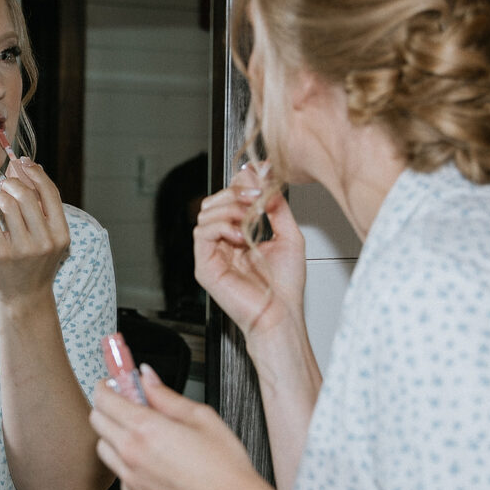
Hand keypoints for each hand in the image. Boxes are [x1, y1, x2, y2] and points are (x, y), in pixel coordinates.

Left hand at [0, 159, 69, 303]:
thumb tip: (31, 169)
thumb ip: (43, 208)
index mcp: (61, 235)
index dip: (36, 173)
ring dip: (0, 196)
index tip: (24, 162)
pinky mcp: (0, 254)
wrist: (24, 298)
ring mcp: (22, 249)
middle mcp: (44, 242)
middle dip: (13, 183)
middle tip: (6, 183)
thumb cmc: (36, 263)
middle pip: (27, 196)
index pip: (50, 193)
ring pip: (7, 204)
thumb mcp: (48, 238)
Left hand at [90, 366, 262, 489]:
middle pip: (97, 422)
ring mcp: (129, 481)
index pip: (104, 399)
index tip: (113, 385)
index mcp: (145, 429)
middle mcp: (131, 454)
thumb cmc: (224, 468)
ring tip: (142, 438)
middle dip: (108, 409)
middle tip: (128, 407)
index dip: (106, 387)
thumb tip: (148, 377)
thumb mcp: (201, 417)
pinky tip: (151, 465)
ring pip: (103, 449)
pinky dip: (127, 467)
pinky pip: (119, 477)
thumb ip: (166, 395)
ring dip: (114, 438)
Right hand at [193, 164, 305, 345]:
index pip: (229, 200)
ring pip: (205, 213)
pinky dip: (221, 226)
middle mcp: (222, 243)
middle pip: (214, 202)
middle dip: (235, 192)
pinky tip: (241, 236)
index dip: (241, 184)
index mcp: (239, 235)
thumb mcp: (288, 235)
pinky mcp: (204, 266)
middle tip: (256, 195)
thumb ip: (276, 207)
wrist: (281, 315)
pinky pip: (201, 233)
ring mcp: (211, 254)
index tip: (260, 175)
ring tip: (251, 218)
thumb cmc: (284, 286)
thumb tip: (267, 178)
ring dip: (230, 208)